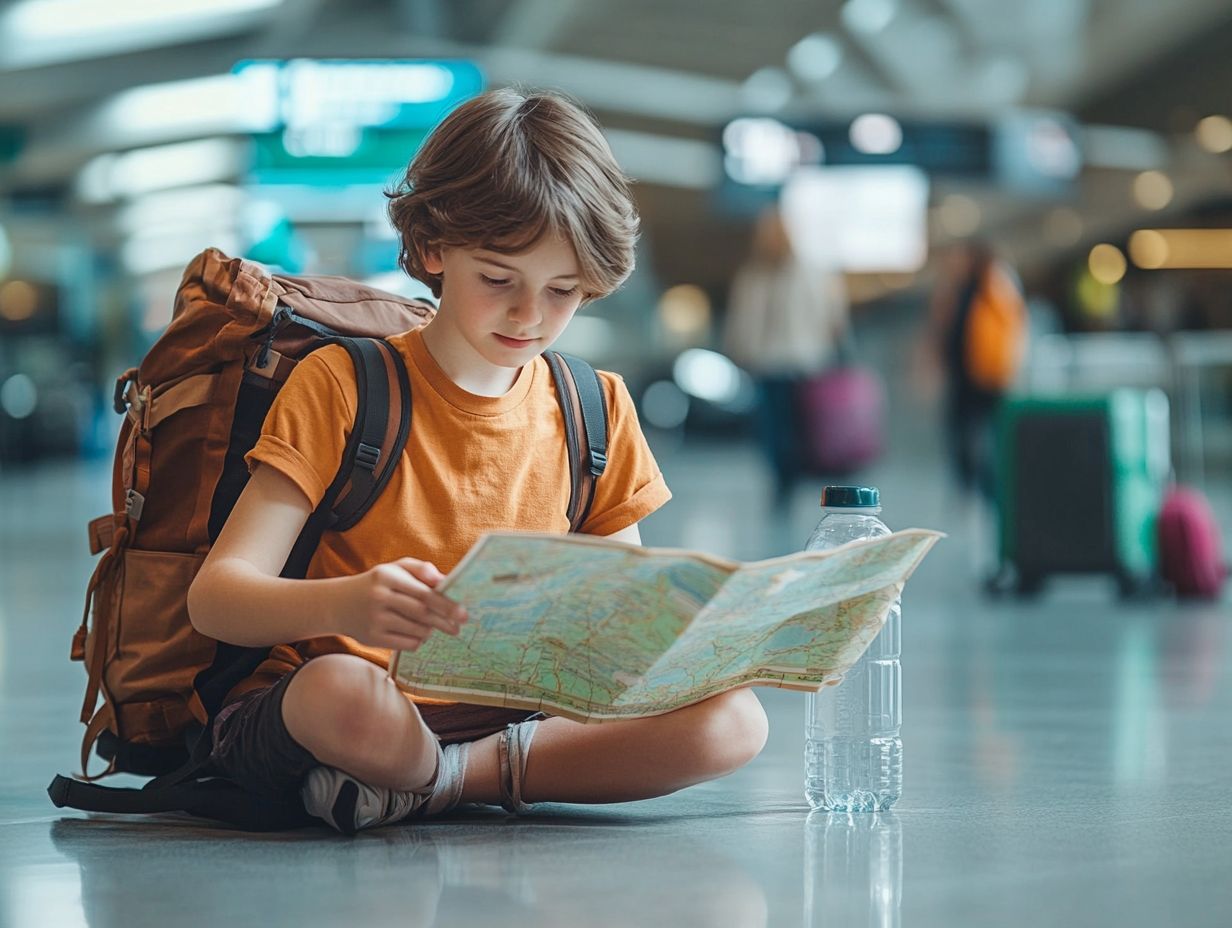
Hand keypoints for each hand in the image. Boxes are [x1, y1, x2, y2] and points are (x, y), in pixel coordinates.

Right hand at [340, 558, 467, 649]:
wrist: (338, 604)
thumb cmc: (376, 584)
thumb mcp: (394, 569)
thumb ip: (420, 570)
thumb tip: (445, 580)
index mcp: (386, 576)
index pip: (423, 592)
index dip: (446, 604)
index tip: (463, 613)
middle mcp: (379, 597)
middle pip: (422, 613)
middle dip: (444, 621)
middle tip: (458, 626)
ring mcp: (374, 619)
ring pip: (416, 629)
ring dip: (430, 630)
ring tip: (433, 626)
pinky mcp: (372, 638)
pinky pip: (406, 643)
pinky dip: (418, 640)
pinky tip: (418, 634)